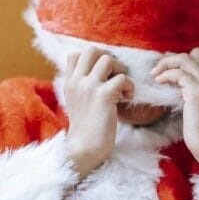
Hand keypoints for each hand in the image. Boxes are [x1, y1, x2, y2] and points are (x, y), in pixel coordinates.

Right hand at [64, 47, 133, 179]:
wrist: (85, 149)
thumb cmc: (86, 128)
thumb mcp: (76, 102)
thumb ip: (82, 86)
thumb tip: (99, 72)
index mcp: (69, 83)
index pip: (75, 54)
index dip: (93, 58)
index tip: (103, 73)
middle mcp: (77, 82)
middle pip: (92, 50)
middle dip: (108, 58)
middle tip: (114, 75)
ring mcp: (89, 87)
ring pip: (108, 60)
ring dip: (120, 70)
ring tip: (122, 87)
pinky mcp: (103, 96)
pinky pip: (122, 78)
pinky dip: (129, 86)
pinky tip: (127, 98)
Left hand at [151, 47, 198, 151]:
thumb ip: (193, 81)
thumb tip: (173, 67)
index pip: (198, 54)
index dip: (180, 59)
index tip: (167, 67)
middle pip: (189, 55)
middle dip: (170, 60)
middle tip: (156, 70)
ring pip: (182, 60)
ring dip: (165, 65)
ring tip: (154, 75)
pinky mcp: (198, 90)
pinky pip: (177, 73)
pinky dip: (165, 75)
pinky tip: (159, 82)